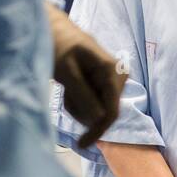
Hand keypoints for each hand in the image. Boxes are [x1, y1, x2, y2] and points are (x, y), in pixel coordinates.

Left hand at [47, 4, 125, 148]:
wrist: (57, 32)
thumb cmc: (59, 47)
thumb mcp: (66, 72)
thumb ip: (83, 95)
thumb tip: (99, 120)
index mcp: (111, 70)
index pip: (111, 110)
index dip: (98, 130)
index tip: (81, 144)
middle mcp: (119, 75)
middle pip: (105, 112)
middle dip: (83, 111)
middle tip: (65, 94)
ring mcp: (115, 80)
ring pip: (99, 110)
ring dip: (80, 106)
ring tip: (67, 88)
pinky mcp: (108, 84)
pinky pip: (96, 103)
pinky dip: (81, 101)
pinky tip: (72, 87)